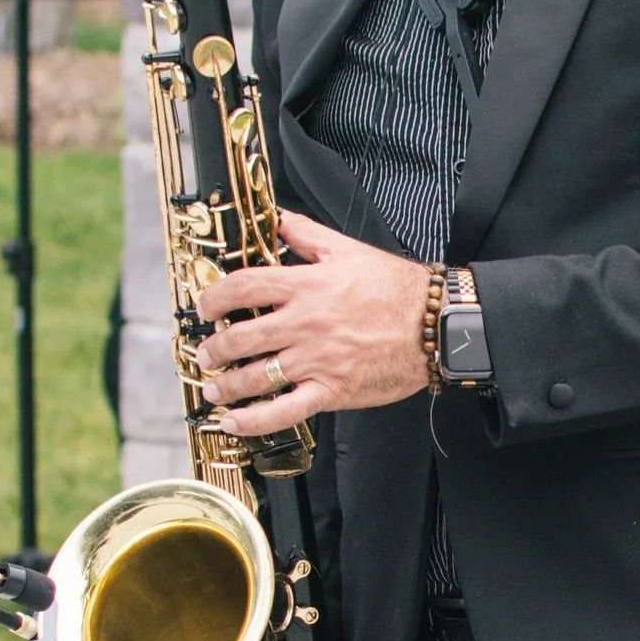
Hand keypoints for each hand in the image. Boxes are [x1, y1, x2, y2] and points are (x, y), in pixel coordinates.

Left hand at [197, 211, 432, 425]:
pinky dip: (254, 420)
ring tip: (213, 387)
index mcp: (307, 286)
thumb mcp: (348, 249)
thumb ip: (306, 234)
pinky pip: (285, 410)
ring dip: (226, 384)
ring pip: (257, 375)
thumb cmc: (396, 289)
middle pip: (242, 336)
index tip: (206, 307)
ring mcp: (317, 360)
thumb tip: (276, 218)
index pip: (245, 286)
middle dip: (214, 347)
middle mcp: (306, 324)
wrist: (435, 326)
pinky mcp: (332, 390)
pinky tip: (233, 422)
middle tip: (204, 353)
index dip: (216, 297)